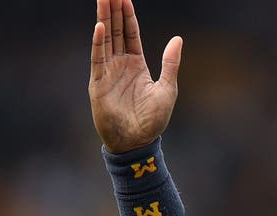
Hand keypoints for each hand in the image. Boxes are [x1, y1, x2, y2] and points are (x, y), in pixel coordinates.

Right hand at [89, 0, 182, 153]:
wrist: (138, 142)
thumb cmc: (153, 120)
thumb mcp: (167, 89)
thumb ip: (170, 63)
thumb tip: (178, 39)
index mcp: (137, 64)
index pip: (130, 33)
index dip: (127, 15)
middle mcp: (120, 65)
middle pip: (115, 31)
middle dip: (112, 10)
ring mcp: (108, 72)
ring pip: (105, 39)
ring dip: (104, 19)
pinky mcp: (98, 83)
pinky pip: (98, 58)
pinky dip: (98, 43)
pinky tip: (99, 27)